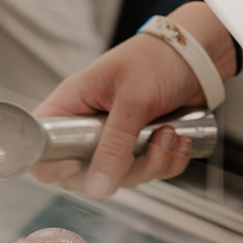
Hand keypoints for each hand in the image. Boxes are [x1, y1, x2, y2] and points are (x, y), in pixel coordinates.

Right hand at [31, 0, 236, 197]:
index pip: (42, 149)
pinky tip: (180, 138)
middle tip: (143, 148)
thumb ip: (114, 145)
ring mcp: (115, 140)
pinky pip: (149, 173)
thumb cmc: (157, 59)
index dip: (54, 166)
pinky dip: (169, 162)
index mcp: (72, 106)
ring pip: (122, 178)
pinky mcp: (141, 148)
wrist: (199, 56)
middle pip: (85, 176)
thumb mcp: (133, 101)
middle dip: (121, 172)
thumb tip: (97, 187)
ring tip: (169, 133)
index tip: (79, 165)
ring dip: (153, 163)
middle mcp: (88, 128)